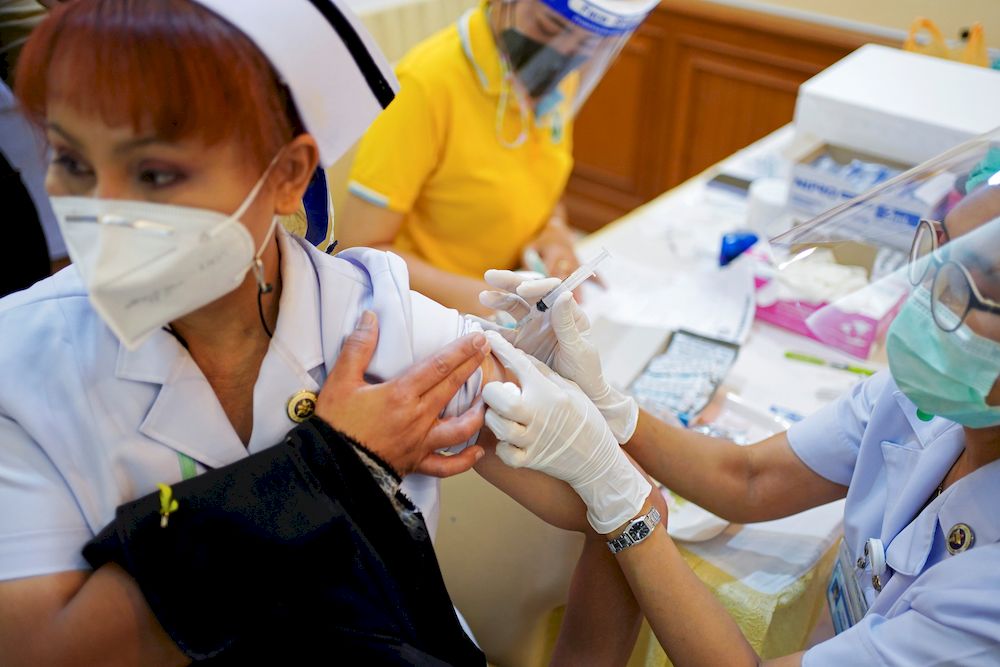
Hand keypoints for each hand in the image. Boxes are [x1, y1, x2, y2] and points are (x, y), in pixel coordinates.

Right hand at [315, 311, 487, 477]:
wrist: (331, 467)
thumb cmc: (336, 424)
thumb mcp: (340, 382)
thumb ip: (357, 348)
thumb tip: (370, 318)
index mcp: (401, 394)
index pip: (438, 366)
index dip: (460, 351)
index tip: (477, 338)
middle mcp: (417, 417)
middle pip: (451, 387)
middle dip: (471, 366)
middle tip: (485, 350)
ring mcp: (420, 442)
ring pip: (460, 428)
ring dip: (477, 414)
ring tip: (485, 401)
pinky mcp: (417, 462)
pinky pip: (447, 465)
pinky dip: (464, 461)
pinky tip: (477, 453)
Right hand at [476, 274, 637, 442]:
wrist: (579, 397)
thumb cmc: (586, 372)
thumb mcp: (579, 348)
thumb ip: (568, 323)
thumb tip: (564, 294)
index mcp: (566, 311)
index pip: (550, 290)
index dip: (536, 285)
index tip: (522, 289)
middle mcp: (547, 315)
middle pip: (526, 292)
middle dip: (509, 283)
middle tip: (490, 276)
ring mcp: (532, 328)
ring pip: (512, 308)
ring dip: (497, 300)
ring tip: (482, 298)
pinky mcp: (519, 344)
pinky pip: (502, 333)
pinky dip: (488, 328)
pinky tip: (473, 324)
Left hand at [481, 331, 650, 532]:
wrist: (599, 459)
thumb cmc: (584, 418)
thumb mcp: (570, 389)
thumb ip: (542, 373)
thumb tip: (518, 355)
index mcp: (550, 393)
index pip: (520, 364)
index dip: (501, 348)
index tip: (487, 336)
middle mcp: (540, 415)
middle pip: (499, 399)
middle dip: (490, 392)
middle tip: (494, 391)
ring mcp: (535, 440)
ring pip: (498, 426)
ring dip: (493, 418)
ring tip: (498, 413)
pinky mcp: (532, 460)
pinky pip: (505, 454)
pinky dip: (502, 446)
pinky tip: (506, 438)